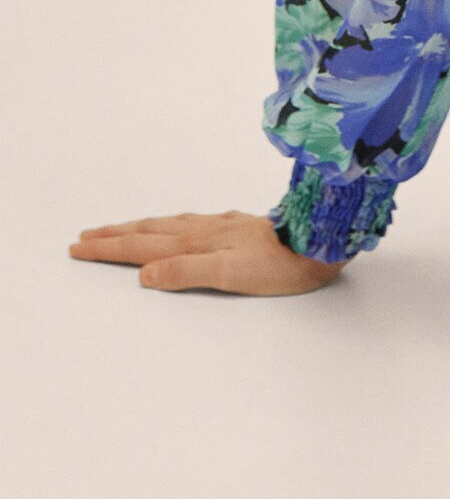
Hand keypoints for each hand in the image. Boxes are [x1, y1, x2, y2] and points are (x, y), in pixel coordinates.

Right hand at [68, 208, 347, 295]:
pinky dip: (169, 226)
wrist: (320, 242)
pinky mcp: (238, 228)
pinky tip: (177, 225)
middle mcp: (205, 230)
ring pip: (168, 225)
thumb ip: (186, 272)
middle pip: (149, 230)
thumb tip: (143, 274)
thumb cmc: (279, 265)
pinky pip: (189, 224)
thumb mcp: (230, 274)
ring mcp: (222, 227)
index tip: (78, 247)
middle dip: (115, 235)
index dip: (110, 248)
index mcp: (197, 242)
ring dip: (139, 227)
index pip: (143, 245)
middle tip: (84, 236)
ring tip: (119, 228)